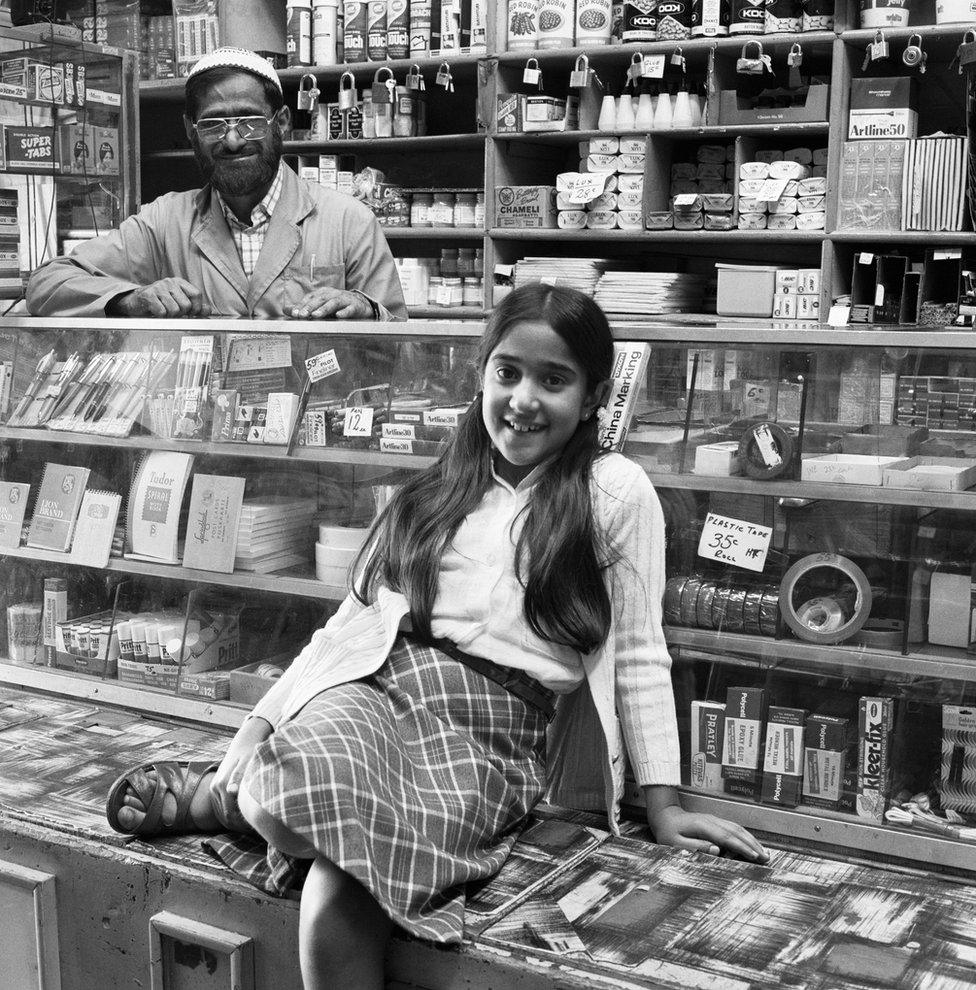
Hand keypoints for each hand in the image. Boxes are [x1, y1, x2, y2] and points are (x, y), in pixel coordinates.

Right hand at [109, 278, 211, 317]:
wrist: (134, 302)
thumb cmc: (159, 303)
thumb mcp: (178, 302)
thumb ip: (194, 306)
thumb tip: (207, 310)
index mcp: (179, 282)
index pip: (196, 294)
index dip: (196, 307)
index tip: (190, 313)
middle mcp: (169, 282)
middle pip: (186, 305)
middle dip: (181, 314)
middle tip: (172, 312)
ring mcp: (158, 287)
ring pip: (175, 310)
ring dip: (169, 316)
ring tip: (163, 311)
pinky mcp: (148, 295)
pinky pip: (162, 312)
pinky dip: (160, 316)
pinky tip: (155, 311)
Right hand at [210, 716, 272, 831]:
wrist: (244, 742)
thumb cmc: (251, 752)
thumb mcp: (249, 762)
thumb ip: (239, 776)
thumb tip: (230, 791)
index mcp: (222, 784)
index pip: (230, 814)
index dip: (243, 824)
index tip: (257, 826)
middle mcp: (215, 788)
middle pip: (225, 818)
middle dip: (240, 826)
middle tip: (256, 828)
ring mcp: (213, 789)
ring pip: (222, 815)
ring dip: (235, 823)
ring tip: (252, 824)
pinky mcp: (214, 789)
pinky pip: (220, 809)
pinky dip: (230, 816)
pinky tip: (244, 816)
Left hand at [289, 287, 372, 319]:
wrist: (360, 304)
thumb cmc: (337, 306)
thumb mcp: (320, 305)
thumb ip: (304, 308)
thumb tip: (286, 310)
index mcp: (323, 293)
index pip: (310, 297)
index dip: (302, 305)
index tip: (295, 313)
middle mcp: (333, 294)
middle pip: (320, 299)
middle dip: (310, 307)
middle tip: (302, 315)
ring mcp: (344, 300)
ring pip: (333, 303)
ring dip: (324, 309)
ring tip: (316, 315)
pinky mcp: (355, 306)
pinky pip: (350, 309)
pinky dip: (344, 312)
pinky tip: (339, 316)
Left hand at [647, 802, 769, 862]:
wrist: (664, 815)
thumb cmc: (668, 831)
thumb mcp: (675, 842)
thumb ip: (695, 846)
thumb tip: (716, 850)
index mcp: (702, 825)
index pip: (727, 838)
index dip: (742, 847)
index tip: (754, 856)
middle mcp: (711, 820)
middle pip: (736, 832)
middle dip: (752, 845)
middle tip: (766, 858)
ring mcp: (714, 819)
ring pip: (737, 828)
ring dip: (751, 840)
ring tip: (764, 853)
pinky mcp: (714, 821)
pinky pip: (733, 828)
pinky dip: (744, 836)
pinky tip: (751, 844)